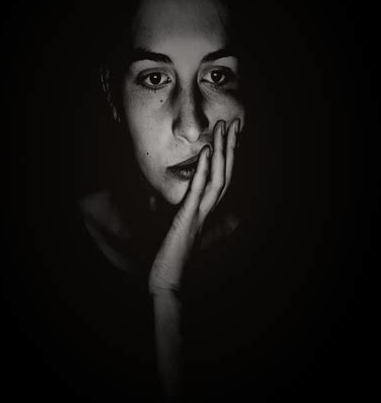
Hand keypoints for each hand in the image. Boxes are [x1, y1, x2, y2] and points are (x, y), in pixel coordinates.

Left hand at [148, 118, 239, 295]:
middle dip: (230, 147)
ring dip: (223, 151)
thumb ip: (184, 214)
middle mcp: (207, 211)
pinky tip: (208, 151)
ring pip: (218, 178)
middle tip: (235, 122)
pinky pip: (198, 190)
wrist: (168, 280)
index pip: (220, 179)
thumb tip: (181, 201)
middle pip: (225, 173)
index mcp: (204, 211)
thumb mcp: (178, 230)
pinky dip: (205, 169)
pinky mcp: (188, 218)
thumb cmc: (171, 258)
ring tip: (225, 128)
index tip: (228, 135)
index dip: (226, 157)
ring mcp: (200, 214)